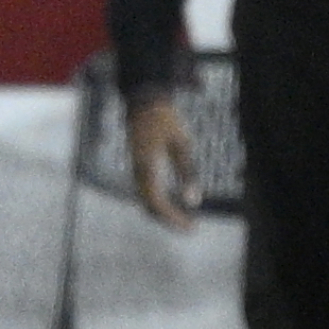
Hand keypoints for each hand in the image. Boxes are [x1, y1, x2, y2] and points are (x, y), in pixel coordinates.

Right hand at [127, 94, 198, 230]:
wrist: (143, 101)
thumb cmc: (165, 120)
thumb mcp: (182, 145)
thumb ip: (188, 173)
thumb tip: (193, 202)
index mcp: (147, 169)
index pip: (157, 203)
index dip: (173, 219)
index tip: (191, 226)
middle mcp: (138, 172)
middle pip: (149, 206)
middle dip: (169, 219)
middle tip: (190, 226)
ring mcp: (135, 168)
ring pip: (145, 199)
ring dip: (163, 212)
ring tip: (183, 218)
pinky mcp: (137, 165)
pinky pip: (144, 190)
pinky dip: (158, 201)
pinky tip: (172, 201)